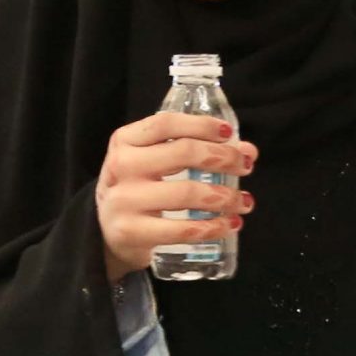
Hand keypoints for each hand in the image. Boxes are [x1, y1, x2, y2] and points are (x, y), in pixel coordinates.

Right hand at [96, 111, 257, 279]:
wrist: (108, 231)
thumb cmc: (140, 189)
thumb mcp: (155, 162)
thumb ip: (195, 150)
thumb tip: (247, 151)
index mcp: (126, 141)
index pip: (165, 123)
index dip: (201, 125)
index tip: (228, 132)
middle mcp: (122, 166)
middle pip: (183, 152)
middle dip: (223, 158)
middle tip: (245, 167)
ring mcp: (124, 200)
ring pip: (187, 192)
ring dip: (226, 197)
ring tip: (244, 201)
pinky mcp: (131, 231)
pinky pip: (182, 229)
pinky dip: (213, 227)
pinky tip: (230, 224)